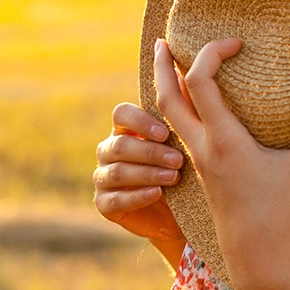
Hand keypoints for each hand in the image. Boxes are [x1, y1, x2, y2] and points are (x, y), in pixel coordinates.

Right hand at [94, 102, 184, 243]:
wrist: (180, 212)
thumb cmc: (185, 169)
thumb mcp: (186, 143)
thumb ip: (183, 114)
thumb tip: (184, 77)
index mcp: (125, 129)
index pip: (121, 114)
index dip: (140, 122)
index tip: (165, 133)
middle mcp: (109, 150)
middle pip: (121, 145)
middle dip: (151, 152)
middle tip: (178, 160)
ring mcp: (103, 178)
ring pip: (118, 172)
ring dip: (147, 173)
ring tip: (173, 177)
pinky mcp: (104, 204)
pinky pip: (115, 199)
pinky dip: (137, 196)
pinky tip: (157, 193)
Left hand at [153, 37, 289, 289]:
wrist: (256, 262)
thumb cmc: (280, 216)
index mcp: (222, 140)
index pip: (199, 83)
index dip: (211, 54)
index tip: (236, 44)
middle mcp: (202, 148)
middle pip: (166, 98)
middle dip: (162, 67)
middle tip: (165, 40)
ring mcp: (198, 163)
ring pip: (167, 118)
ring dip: (165, 89)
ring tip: (169, 66)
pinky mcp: (202, 175)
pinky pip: (179, 135)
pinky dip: (178, 113)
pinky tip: (192, 108)